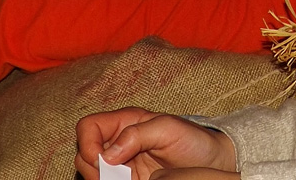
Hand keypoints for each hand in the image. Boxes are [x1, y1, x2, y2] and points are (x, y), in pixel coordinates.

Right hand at [75, 110, 236, 179]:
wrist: (211, 162)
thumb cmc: (193, 140)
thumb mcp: (169, 129)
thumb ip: (137, 134)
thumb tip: (108, 154)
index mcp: (125, 121)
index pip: (88, 127)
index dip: (88, 144)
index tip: (104, 161)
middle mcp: (119, 140)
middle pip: (84, 152)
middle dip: (93, 167)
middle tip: (116, 176)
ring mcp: (121, 162)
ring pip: (90, 171)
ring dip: (101, 179)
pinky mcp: (127, 179)